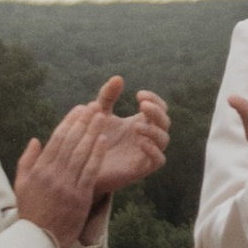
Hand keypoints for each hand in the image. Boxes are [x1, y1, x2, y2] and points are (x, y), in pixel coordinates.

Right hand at [12, 99, 106, 246]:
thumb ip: (27, 160)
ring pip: (82, 153)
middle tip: (94, 106)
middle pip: (71, 142)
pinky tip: (104, 141)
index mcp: (39, 169)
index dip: (69, 122)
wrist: (38, 240)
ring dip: (92, 132)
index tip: (79, 109)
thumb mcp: (21, 184)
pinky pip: (90, 171)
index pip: (56, 139)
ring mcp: (67, 185)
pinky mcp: (80, 197)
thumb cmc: (31, 212)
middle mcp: (52, 174)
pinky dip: (97, 154)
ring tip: (102, 117)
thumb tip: (36, 139)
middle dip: (84, 121)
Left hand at [73, 77, 170, 196]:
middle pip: (165, 122)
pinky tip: (139, 141)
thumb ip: (107, 96)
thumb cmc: (93, 139)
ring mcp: (146, 153)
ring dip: (154, 130)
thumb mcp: (98, 113)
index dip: (154, 100)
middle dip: (157, 111)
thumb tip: (119, 77)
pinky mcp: (142, 169)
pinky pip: (158, 160)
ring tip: (136, 125)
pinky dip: (153, 150)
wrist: (83, 166)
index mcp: (140, 122)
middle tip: (142, 105)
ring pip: (164, 140)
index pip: (159, 108)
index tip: (139, 95)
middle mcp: (147, 137)